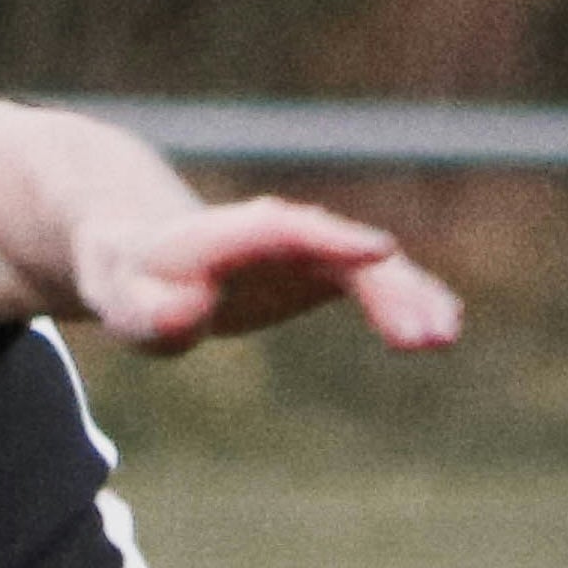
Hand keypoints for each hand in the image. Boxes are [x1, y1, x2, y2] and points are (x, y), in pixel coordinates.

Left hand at [70, 193, 463, 355]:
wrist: (138, 242)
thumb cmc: (127, 280)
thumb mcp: (122, 300)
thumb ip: (148, 310)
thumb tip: (189, 310)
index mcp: (221, 235)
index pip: (280, 229)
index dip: (329, 239)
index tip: (381, 252)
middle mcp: (273, 231)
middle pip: (337, 252)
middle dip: (386, 288)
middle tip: (431, 335)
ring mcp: (302, 247)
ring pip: (365, 267)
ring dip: (408, 298)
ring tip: (445, 337)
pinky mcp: (319, 268)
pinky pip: (371, 282)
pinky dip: (405, 301)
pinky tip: (442, 329)